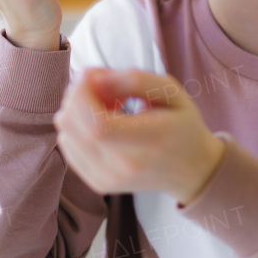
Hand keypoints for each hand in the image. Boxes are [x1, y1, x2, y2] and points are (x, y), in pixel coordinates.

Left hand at [53, 69, 226, 204]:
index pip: (95, 123)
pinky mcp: (97, 183)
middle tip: (103, 86)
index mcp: (147, 143)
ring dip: (77, 112)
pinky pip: (68, 148)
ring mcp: (107, 179)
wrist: (192, 169)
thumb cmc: (182, 125)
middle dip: (77, 96)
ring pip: (65, 135)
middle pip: (71, 126)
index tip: (92, 74)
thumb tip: (94, 78)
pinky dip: (77, 129)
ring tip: (107, 107)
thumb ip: (134, 80)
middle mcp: (123, 167)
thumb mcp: (171, 91)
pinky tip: (101, 123)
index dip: (82, 93)